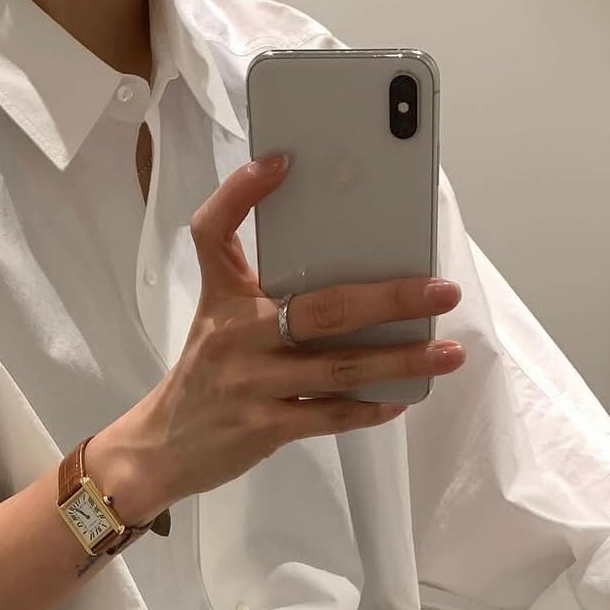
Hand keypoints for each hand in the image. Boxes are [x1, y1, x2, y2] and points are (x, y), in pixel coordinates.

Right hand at [89, 152, 465, 523]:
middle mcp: (236, 336)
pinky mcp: (264, 427)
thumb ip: (264, 292)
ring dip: (400, 360)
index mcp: (223, 297)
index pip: (215, 232)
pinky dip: (368, 407)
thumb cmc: (205, 376)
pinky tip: (400, 398)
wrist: (163, 448)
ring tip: (446, 351)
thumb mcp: (218, 320)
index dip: (241, 193)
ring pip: (339, 368)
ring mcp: (251, 384)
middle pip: (322, 308)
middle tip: (440, 290)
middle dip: (389, 298)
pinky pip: (329, 415)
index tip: (280, 161)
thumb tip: (350, 270)